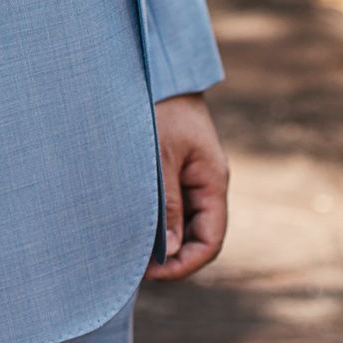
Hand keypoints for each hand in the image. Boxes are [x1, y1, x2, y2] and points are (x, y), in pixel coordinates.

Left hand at [144, 92, 228, 281]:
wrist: (158, 70)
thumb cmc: (160, 109)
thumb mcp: (160, 158)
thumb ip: (168, 205)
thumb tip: (172, 252)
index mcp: (212, 181)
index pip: (210, 240)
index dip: (186, 264)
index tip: (152, 273)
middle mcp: (208, 181)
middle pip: (198, 235)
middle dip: (172, 256)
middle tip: (134, 266)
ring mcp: (194, 174)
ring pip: (184, 221)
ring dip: (162, 238)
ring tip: (130, 247)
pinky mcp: (178, 166)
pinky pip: (173, 203)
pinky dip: (157, 218)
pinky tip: (132, 222)